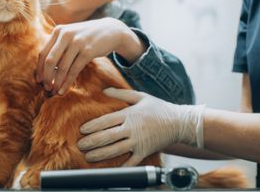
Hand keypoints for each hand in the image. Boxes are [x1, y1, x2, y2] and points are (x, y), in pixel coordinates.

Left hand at [36, 18, 143, 94]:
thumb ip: (58, 47)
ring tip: (55, 91)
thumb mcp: (71, 35)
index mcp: (58, 31)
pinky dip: (67, 82)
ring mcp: (77, 42)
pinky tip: (63, 90)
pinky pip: (74, 70)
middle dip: (47, 77)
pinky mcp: (88, 51)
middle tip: (46, 88)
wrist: (110, 30)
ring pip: (62, 67)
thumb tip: (45, 69)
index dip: (39, 69)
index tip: (38, 80)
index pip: (43, 53)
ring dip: (56, 82)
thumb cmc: (87, 36)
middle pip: (50, 61)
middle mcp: (66, 35)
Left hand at [77, 88, 205, 165]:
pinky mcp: (145, 151)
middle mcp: (132, 129)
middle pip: (108, 136)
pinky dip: (121, 166)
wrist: (179, 122)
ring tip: (88, 157)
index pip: (106, 120)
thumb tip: (104, 90)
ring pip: (115, 150)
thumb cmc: (159, 108)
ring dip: (100, 154)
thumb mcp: (140, 96)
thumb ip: (121, 94)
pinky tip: (110, 169)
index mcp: (129, 114)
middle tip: (80, 145)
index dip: (93, 126)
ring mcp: (138, 142)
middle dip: (92, 142)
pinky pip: (131, 162)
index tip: (82, 130)